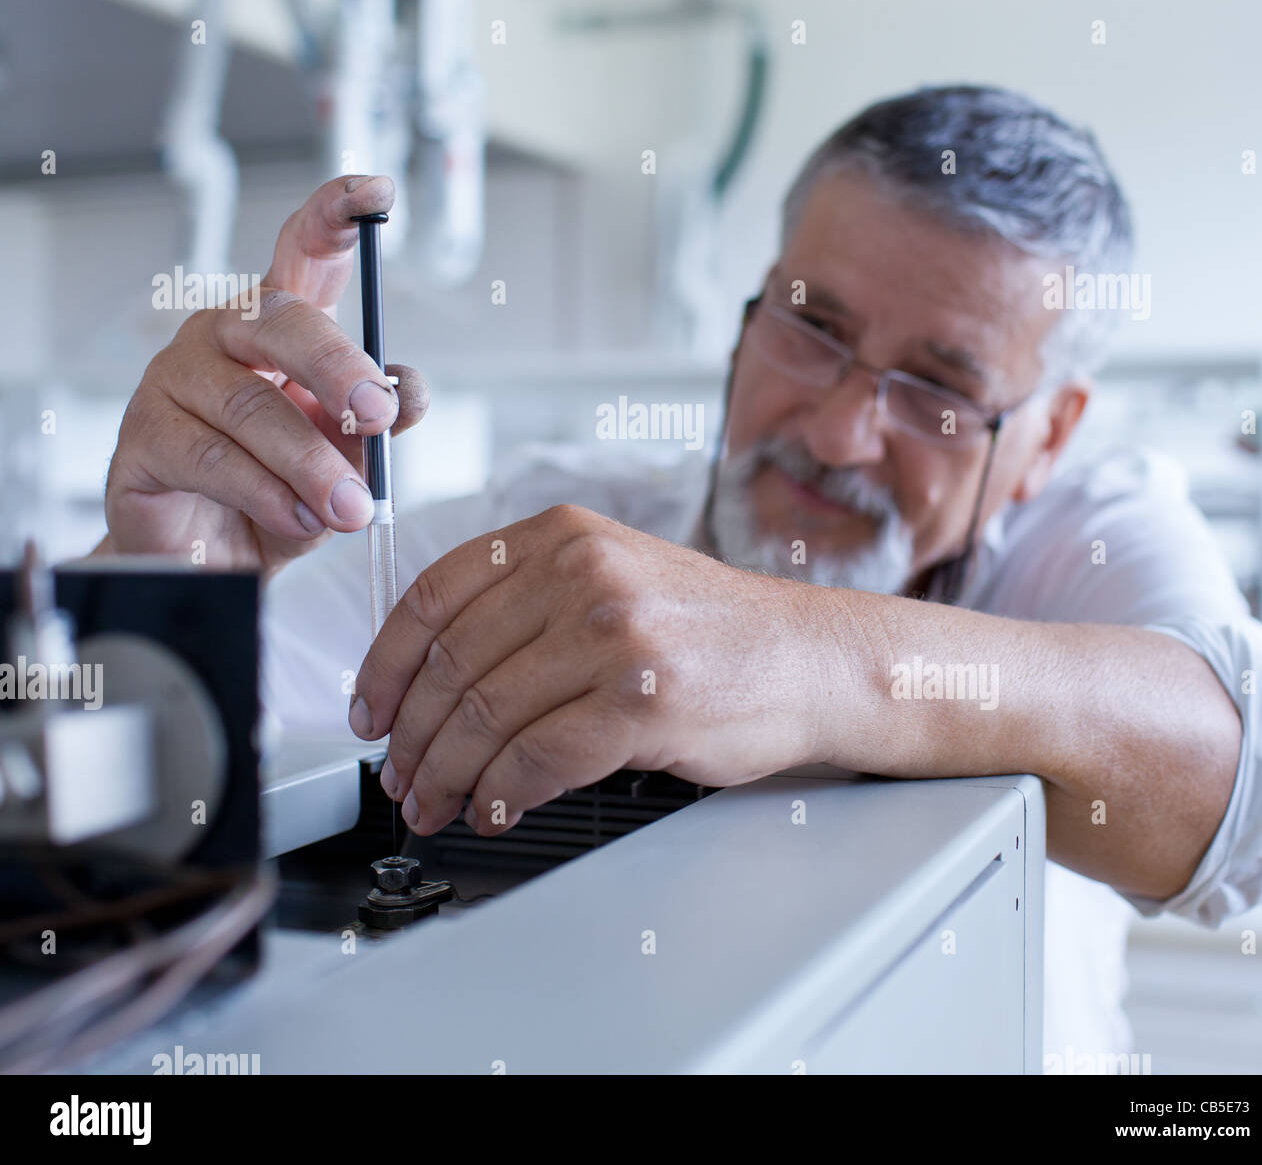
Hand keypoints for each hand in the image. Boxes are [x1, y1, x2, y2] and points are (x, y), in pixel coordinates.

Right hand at [102, 176, 428, 573]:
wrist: (221, 558)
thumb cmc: (285, 488)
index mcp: (280, 325)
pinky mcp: (143, 438)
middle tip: (378, 415)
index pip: (304, 252)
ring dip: (311, 461)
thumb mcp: (349, 452)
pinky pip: (214, 459)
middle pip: (282, 323)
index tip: (376, 193)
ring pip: (251, 405)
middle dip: (339, 369)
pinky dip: (267, 493)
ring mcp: (175, 380)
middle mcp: (224, 335)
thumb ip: (382, 416)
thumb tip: (408, 391)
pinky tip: (297, 516)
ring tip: (349, 507)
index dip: (336, 216)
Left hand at [350, 504, 846, 835]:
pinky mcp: (642, 701)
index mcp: (565, 536)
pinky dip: (501, 794)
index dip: (386, 662)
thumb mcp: (615, 576)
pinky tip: (495, 807)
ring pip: (485, 715)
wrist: (808, 659)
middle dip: (412, 735)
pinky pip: (535, 759)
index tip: (371, 710)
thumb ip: (528, 603)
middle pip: (453, 662)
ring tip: (438, 803)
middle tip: (401, 777)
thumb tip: (431, 678)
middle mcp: (585, 573)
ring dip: (447, 774)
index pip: (435, 592)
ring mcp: (615, 634)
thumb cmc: (708, 629)